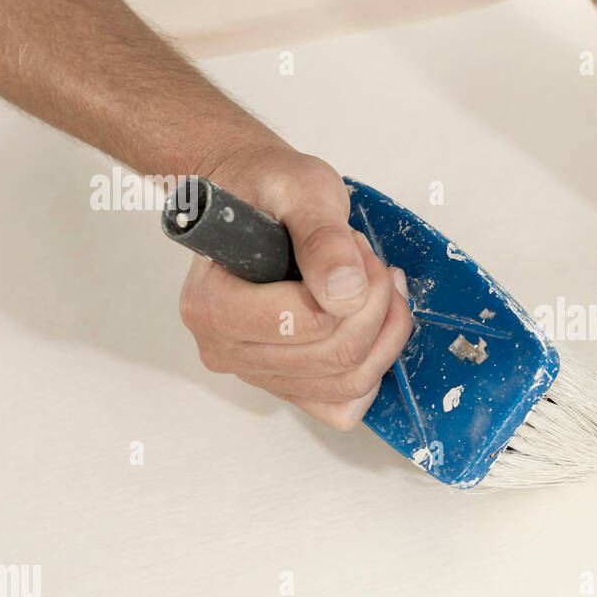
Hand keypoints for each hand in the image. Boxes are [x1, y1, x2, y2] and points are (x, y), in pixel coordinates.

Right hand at [178, 146, 412, 429]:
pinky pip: (342, 406)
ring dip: (384, 332)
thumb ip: (322, 238)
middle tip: (370, 263)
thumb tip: (345, 292)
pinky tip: (372, 324)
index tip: (355, 246)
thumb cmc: (268, 191)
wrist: (252, 199)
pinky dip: (374, 366)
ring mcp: (257, 373)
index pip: (307, 323)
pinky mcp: (286, 385)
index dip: (356, 284)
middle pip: (336, 357)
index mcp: (212, 306)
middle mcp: (225, 350)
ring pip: (348, 383)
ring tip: (376, 286)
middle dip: (375, 304)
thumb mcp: (302, 190)